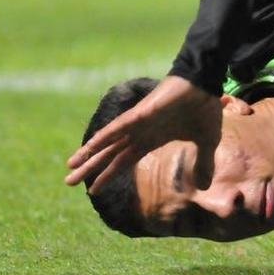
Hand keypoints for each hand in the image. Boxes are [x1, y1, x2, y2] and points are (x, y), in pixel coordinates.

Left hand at [64, 75, 222, 192]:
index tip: (92, 190)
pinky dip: (105, 136)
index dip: (108, 174)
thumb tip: (204, 186)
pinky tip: (91, 146)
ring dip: (89, 154)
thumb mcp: (206, 143)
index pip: (123, 161)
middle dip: (89, 167)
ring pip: (108, 141)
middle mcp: (139, 132)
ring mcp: (138, 122)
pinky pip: (119, 127)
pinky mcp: (142, 112)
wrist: (206, 84)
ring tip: (70, 166)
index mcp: (151, 139)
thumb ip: (203, 164)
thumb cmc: (203, 108)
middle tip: (68, 181)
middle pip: (109, 154)